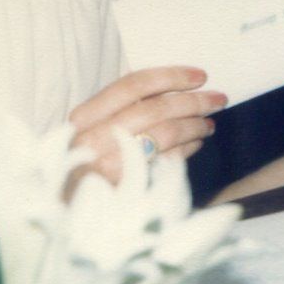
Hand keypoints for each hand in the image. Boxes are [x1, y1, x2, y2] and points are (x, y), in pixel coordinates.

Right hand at [67, 67, 227, 181]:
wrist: (64, 208)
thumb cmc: (82, 162)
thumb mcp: (91, 129)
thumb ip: (121, 109)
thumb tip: (171, 89)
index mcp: (85, 115)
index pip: (133, 85)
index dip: (170, 76)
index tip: (199, 75)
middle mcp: (94, 137)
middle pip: (155, 109)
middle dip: (193, 101)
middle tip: (218, 98)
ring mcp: (109, 166)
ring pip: (164, 134)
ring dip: (194, 126)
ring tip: (209, 122)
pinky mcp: (125, 189)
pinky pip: (166, 162)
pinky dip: (186, 150)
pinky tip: (195, 143)